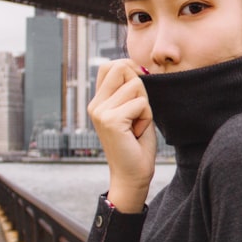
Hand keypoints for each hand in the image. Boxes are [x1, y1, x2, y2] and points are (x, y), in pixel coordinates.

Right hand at [88, 60, 155, 212]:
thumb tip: (138, 67)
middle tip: (138, 112)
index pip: (110, 65)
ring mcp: (100, 111)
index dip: (130, 69)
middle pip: (121, 68)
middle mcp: (95, 104)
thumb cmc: (137, 144)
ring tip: (136, 125)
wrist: (132, 175)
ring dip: (145, 106)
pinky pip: (140, 103)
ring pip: (135, 86)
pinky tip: (137, 132)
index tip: (139, 92)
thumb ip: (131, 89)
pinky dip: (146, 117)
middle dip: (140, 86)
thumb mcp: (133, 111)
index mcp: (98, 101)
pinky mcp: (110, 120)